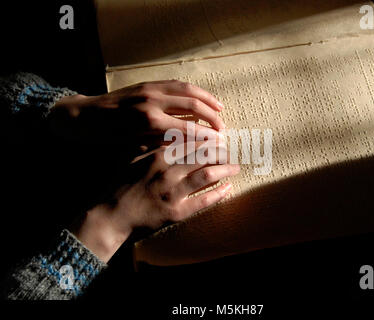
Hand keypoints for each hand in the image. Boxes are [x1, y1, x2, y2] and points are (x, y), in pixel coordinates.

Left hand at [50, 80, 224, 149]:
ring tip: (220, 109)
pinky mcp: (148, 82)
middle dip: (211, 117)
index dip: (206, 136)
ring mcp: (151, 88)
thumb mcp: (131, 146)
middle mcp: (153, 100)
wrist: (83, 115)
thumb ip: (159, 143)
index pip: (187, 128)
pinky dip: (192, 89)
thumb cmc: (105, 136)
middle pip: (192, 106)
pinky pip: (176, 83)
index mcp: (149, 121)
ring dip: (206, 99)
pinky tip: (200, 96)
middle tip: (223, 129)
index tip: (219, 143)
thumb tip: (184, 144)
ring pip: (187, 90)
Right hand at [72, 142, 239, 262]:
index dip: (209, 140)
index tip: (219, 138)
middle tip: (231, 151)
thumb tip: (166, 131)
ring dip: (225, 170)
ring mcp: (173, 193)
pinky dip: (218, 194)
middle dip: (221, 153)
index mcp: (159, 156)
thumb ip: (149, 142)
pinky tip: (228, 188)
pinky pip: (203, 202)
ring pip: (207, 176)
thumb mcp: (132, 157)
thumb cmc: (122, 184)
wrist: (112, 214)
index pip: (191, 143)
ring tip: (235, 166)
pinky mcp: (176, 213)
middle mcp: (168, 172)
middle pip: (203, 157)